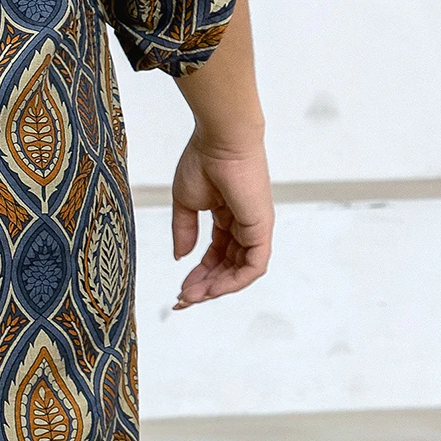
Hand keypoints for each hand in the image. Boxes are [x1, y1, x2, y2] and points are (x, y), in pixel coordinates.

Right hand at [170, 129, 272, 307]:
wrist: (220, 141)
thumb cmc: (203, 161)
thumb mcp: (185, 202)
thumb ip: (183, 231)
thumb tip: (180, 257)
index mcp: (226, 217)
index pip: (214, 254)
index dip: (197, 274)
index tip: (179, 289)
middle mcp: (243, 226)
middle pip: (226, 266)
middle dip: (204, 286)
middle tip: (182, 299)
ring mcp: (254, 229)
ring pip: (240, 271)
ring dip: (216, 288)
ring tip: (192, 296)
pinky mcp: (261, 229)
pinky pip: (253, 266)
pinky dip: (234, 281)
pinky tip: (212, 289)